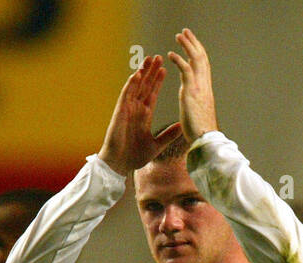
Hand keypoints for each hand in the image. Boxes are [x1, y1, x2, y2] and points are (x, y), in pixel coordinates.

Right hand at [98, 54, 183, 174]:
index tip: (165, 70)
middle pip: (144, 86)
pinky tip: (138, 74)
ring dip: (142, 73)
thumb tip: (182, 126)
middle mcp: (136, 109)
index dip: (158, 81)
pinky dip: (131, 84)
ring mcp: (127, 109)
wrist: (120, 164)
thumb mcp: (157, 145)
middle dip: (151, 72)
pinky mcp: (120, 112)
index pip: (152, 94)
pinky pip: (126, 95)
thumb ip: (168, 135)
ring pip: (136, 86)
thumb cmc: (134, 156)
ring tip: (149, 59)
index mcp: (144, 116)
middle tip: (159, 57)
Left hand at [167, 29, 218, 144]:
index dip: (198, 53)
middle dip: (193, 43)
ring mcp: (199, 87)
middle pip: (201, 58)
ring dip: (187, 45)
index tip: (192, 43)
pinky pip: (185, 70)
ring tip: (179, 35)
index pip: (203, 67)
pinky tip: (171, 54)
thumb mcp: (198, 115)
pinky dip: (179, 60)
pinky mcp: (192, 91)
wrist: (206, 140)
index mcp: (205, 90)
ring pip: (195, 60)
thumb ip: (194, 105)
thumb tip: (192, 105)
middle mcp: (204, 85)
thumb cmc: (202, 133)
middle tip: (186, 32)